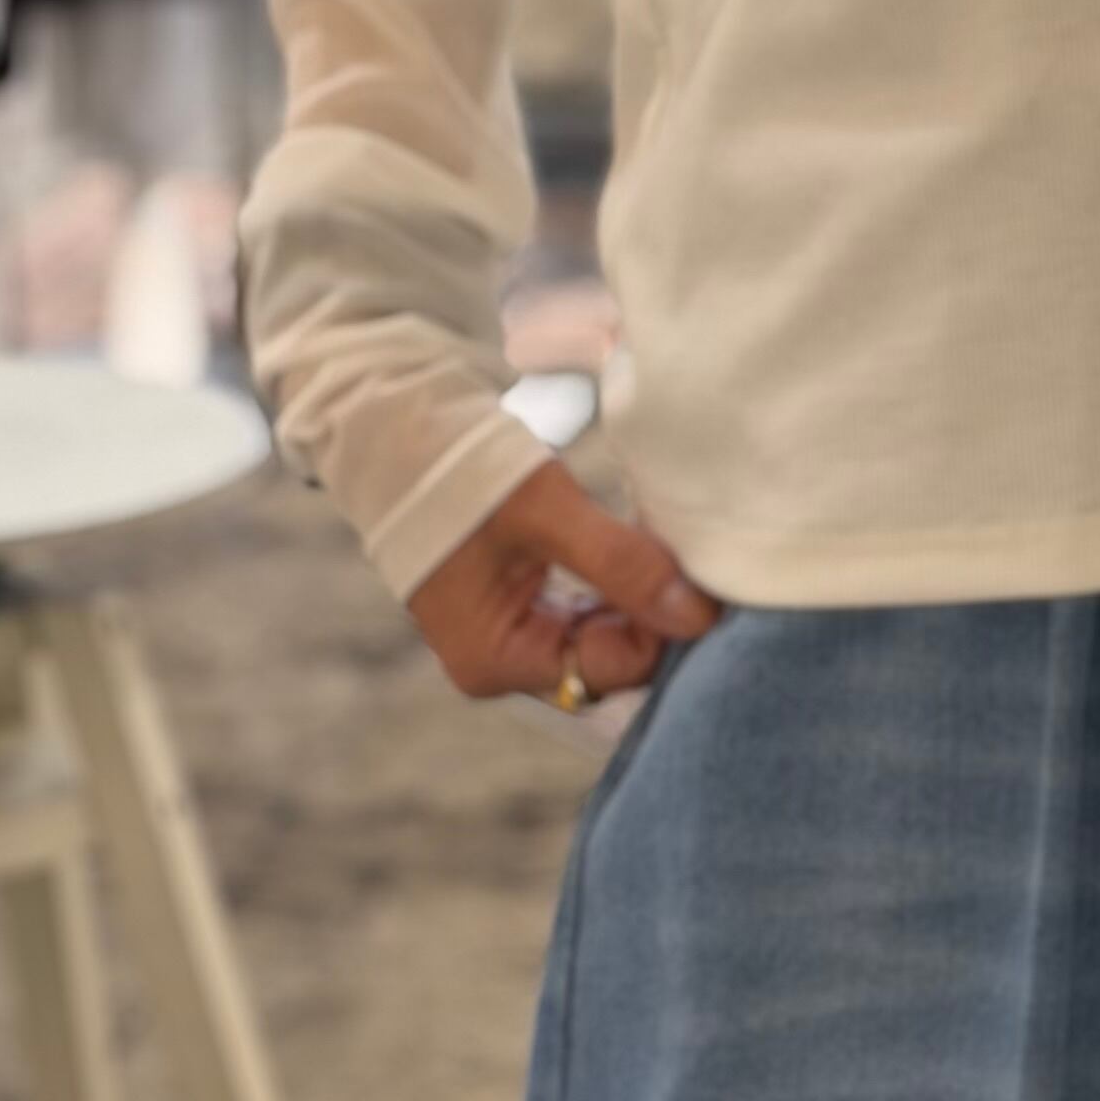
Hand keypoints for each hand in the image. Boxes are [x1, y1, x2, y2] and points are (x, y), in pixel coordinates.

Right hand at [405, 455, 722, 702]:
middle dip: (652, 612)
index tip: (703, 579)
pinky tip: (637, 547)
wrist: (396, 431)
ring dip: (638, 595)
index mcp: (496, 660)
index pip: (611, 669)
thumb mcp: (547, 513)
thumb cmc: (461, 472)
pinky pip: (585, 612)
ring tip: (665, 546)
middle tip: (693, 558)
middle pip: (608, 659)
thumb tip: (699, 616)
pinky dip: (616, 584)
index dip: (663, 627)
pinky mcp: (515, 606)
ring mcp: (506, 637)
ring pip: (601, 635)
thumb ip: (621, 564)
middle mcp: (500, 664)